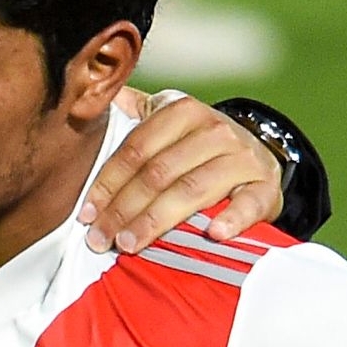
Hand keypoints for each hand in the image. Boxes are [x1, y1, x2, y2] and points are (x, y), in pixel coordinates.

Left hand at [82, 91, 287, 255]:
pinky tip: (212, 234)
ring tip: (131, 243)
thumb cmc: (194, 146)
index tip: (86, 214)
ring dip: (157, 220)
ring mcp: (244, 158)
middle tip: (101, 239)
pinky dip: (233, 218)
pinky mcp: (266, 186)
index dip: (107, 183)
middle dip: (124, 209)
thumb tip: (80, 102)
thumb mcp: (164, 122)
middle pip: (159, 173)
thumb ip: (127, 114)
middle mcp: (215, 130)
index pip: (136, 149)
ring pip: (193, 189)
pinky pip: (249, 203)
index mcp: (183, 111)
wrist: (254, 156)